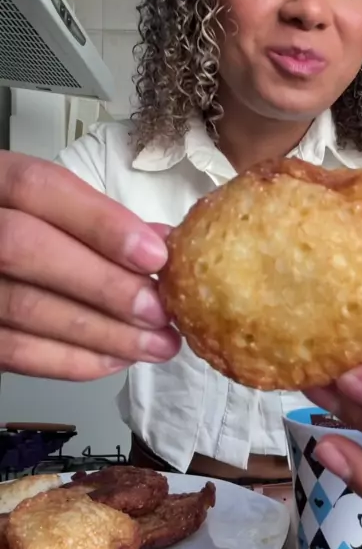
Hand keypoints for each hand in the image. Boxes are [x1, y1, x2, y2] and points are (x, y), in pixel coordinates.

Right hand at [0, 151, 179, 379]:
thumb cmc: (24, 228)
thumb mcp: (51, 206)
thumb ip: (98, 219)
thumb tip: (161, 244)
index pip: (38, 188)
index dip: (100, 222)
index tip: (154, 255)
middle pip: (26, 249)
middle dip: (104, 284)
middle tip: (159, 311)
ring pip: (24, 307)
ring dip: (101, 332)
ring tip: (155, 344)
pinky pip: (14, 351)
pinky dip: (72, 360)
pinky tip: (117, 358)